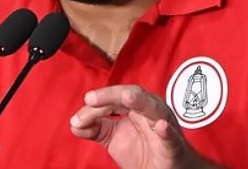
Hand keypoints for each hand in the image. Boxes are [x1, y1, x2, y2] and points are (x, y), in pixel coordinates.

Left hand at [69, 85, 216, 168]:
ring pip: (154, 109)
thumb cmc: (141, 151)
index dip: (95, 105)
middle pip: (131, 94)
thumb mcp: (111, 138)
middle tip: (90, 99)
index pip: (113, 98)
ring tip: (127, 97)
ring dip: (140, 102)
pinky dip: (166, 132)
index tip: (77, 120)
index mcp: (135, 105)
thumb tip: (74, 124)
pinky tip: (161, 127)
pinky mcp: (173, 146)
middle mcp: (151, 110)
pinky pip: (171, 137)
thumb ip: (93, 129)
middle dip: (109, 95)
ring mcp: (164, 126)